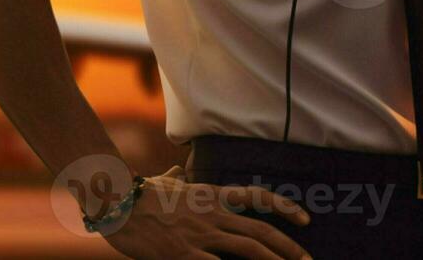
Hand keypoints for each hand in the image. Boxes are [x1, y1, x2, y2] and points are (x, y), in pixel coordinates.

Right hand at [101, 165, 313, 259]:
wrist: (116, 202)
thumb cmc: (140, 193)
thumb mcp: (165, 182)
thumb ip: (178, 178)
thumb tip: (179, 170)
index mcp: (212, 196)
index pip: (257, 196)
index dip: (284, 208)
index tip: (305, 219)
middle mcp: (212, 214)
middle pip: (259, 231)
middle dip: (288, 248)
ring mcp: (199, 234)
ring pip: (247, 249)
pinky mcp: (182, 254)